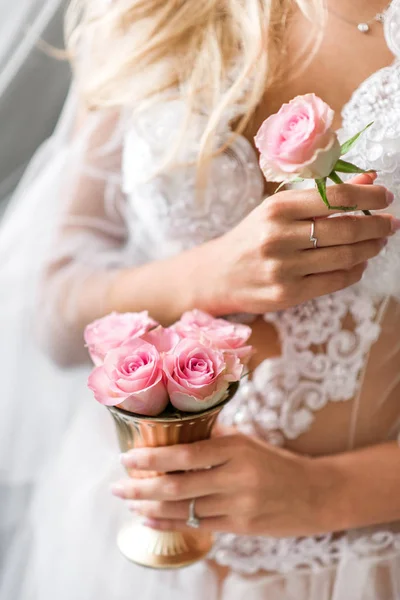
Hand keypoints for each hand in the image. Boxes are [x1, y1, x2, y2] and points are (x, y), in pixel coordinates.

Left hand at [112, 433, 335, 536]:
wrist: (315, 494)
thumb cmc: (277, 463)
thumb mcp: (248, 442)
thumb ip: (214, 441)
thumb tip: (174, 437)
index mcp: (236, 448)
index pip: (184, 454)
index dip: (151, 458)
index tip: (126, 458)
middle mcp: (236, 477)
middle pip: (176, 487)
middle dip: (140, 488)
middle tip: (117, 487)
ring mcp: (238, 506)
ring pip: (183, 510)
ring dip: (150, 508)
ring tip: (130, 502)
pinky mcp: (240, 527)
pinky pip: (197, 526)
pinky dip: (170, 523)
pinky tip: (151, 520)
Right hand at [207, 173, 396, 314]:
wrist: (218, 274)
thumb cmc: (252, 237)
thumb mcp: (279, 209)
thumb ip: (322, 196)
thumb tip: (369, 180)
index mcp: (276, 208)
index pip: (334, 197)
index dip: (368, 196)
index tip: (386, 197)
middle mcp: (278, 237)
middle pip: (345, 229)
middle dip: (376, 225)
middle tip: (390, 224)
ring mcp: (282, 269)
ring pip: (344, 257)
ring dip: (370, 248)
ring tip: (377, 242)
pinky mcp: (287, 294)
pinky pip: (334, 281)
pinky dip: (354, 271)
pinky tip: (359, 263)